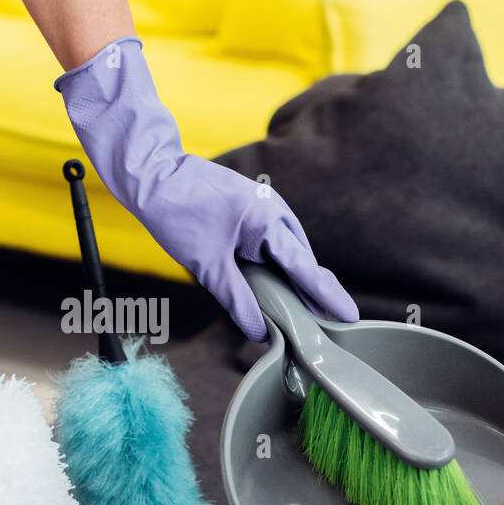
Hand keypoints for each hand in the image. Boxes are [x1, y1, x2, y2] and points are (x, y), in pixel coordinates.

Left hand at [56, 37, 357, 339]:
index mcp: (268, 221)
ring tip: (297, 312)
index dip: (327, 296)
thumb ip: (236, 299)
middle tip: (319, 327)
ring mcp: (265, 207)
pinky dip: (275, 264)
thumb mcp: (207, 265)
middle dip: (309, 292)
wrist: (153, 174)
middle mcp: (274, 211)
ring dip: (290, 279)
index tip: (350, 316)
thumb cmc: (177, 212)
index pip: (305, 268)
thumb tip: (258, 330)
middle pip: (300, 262)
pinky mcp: (252, 209)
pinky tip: (270, 283)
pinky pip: (273, 242)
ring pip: (287, 252)